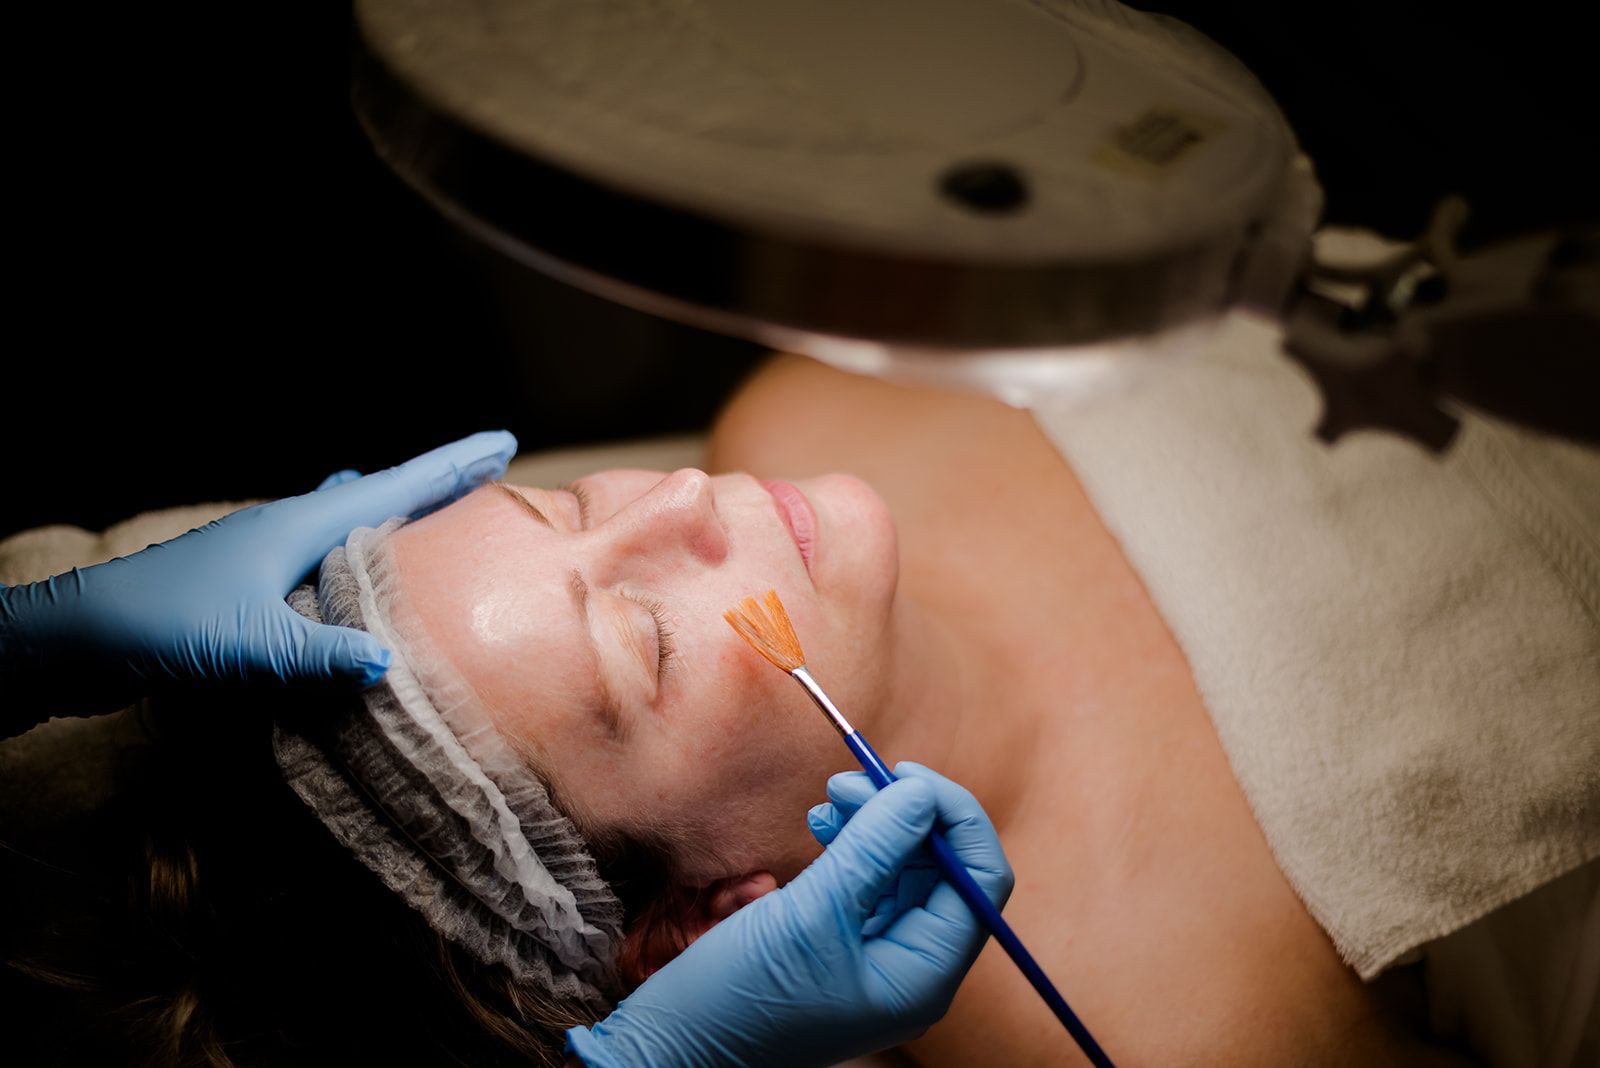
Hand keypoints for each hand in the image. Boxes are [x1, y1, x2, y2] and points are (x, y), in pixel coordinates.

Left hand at [0, 430, 515, 711]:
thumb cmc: (161, 626)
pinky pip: (319, 559)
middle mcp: (284, 529)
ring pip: (344, 524)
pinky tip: (348, 581)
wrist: (73, 638)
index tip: (503, 443)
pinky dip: (352, 556)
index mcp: (296, 526)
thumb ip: (320, 654)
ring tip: (426, 517)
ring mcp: (261, 554)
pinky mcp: (244, 586)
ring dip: (390, 517)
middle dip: (430, 486)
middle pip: (375, 495)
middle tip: (481, 478)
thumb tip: (387, 662)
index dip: (450, 467)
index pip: (392, 487)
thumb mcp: (250, 645)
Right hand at [567, 762, 1013, 1067]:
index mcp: (924, 975)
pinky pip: (868, 884)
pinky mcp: (843, 947)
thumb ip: (874, 848)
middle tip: (851, 780)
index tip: (907, 776)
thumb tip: (923, 794)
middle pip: (942, 870)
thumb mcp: (812, 913)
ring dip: (875, 824)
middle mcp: (912, 969)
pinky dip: (852, 847)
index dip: (954, 818)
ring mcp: (878, 959)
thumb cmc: (742, 998)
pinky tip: (822, 825)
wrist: (674, 1048)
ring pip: (903, 871)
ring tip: (831, 796)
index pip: (979, 880)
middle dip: (904, 816)